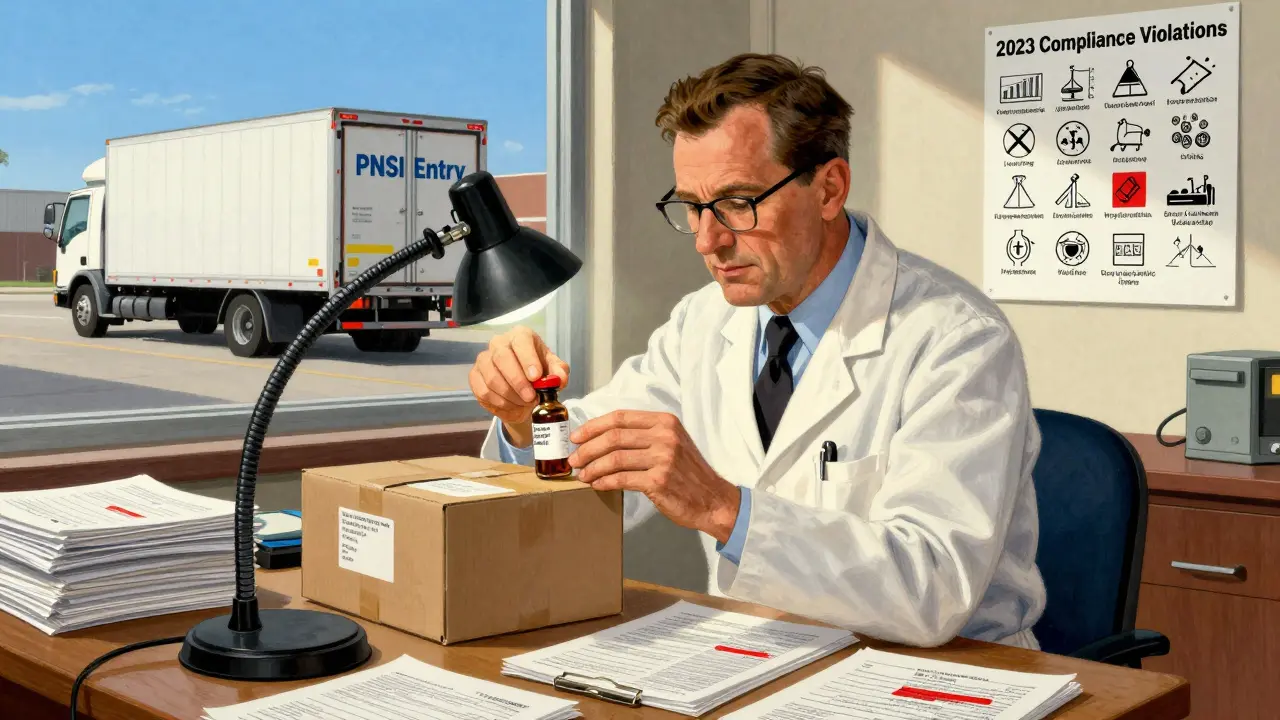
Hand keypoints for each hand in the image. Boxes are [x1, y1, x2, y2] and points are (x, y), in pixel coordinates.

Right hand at [468, 326, 569, 446]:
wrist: (523, 389)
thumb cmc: (538, 373)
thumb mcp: (554, 371)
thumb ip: (559, 372)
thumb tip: (559, 379)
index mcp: (520, 336)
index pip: (521, 341)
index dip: (527, 359)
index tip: (535, 377)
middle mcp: (499, 343)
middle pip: (502, 357)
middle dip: (517, 381)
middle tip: (531, 397)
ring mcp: (484, 359)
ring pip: (492, 378)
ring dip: (511, 395)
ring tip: (525, 403)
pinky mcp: (474, 376)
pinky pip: (484, 391)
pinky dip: (500, 403)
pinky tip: (512, 405)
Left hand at [569, 411, 740, 543]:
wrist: (713, 499)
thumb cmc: (688, 473)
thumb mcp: (672, 443)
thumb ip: (644, 436)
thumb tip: (603, 438)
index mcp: (665, 422)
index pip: (620, 417)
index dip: (593, 426)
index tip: (576, 437)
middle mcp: (665, 436)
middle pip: (614, 437)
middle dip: (587, 448)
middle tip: (574, 459)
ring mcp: (663, 458)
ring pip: (614, 458)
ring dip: (592, 467)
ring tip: (582, 474)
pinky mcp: (659, 481)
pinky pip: (622, 479)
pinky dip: (604, 482)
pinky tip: (596, 484)